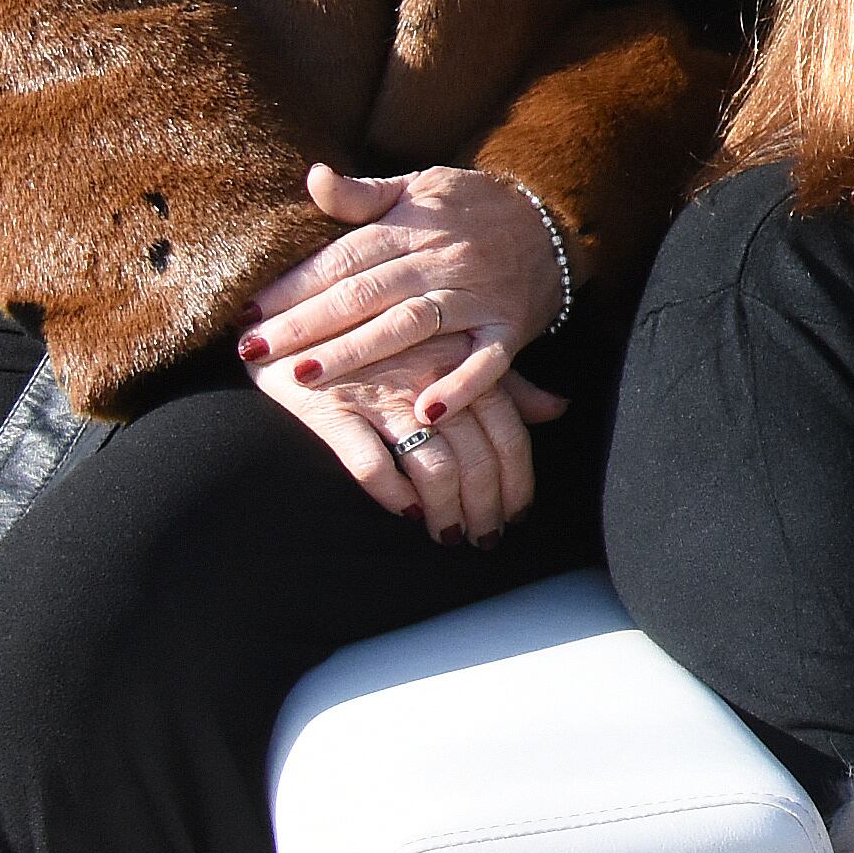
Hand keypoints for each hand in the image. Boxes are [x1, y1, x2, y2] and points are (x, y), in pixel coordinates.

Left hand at [242, 163, 567, 420]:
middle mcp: (445, 259)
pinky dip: (461, 386)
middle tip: (254, 350)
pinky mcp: (512, 329)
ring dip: (356, 353)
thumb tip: (313, 177)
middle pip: (365, 294)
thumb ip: (364, 194)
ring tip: (303, 377)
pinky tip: (426, 412)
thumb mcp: (422, 186)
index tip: (249, 311)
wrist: (556, 223)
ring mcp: (480, 296)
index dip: (294, 284)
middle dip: (306, 324)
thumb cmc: (475, 208)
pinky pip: (488, 361)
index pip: (345, 257)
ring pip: (410, 326)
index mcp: (416, 224)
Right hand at [248, 331, 570, 540]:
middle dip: (486, 506)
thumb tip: (557, 408)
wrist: (296, 314)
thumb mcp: (450, 347)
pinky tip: (405, 512)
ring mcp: (378, 394)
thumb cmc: (383, 335)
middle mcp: (427, 378)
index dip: (518, 480)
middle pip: (476, 456)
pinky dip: (392, 494)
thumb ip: (504, 382)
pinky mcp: (329, 409)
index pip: (508, 433)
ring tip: (449, 535)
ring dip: (446, 511)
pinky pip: (369, 463)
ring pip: (431, 467)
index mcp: (462, 362)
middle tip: (485, 537)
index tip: (518, 514)